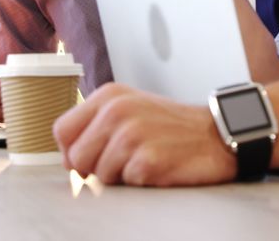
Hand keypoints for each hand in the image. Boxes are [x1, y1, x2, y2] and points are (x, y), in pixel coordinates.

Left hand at [53, 83, 236, 185]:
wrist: (216, 135)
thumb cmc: (170, 127)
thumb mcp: (130, 108)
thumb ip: (96, 124)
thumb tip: (68, 156)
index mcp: (109, 96)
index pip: (62, 131)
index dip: (73, 151)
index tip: (93, 155)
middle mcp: (117, 111)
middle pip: (75, 158)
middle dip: (94, 169)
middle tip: (123, 162)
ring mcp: (132, 135)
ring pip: (98, 175)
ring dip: (120, 177)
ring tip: (145, 160)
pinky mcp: (148, 159)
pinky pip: (126, 184)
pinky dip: (140, 182)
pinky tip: (158, 167)